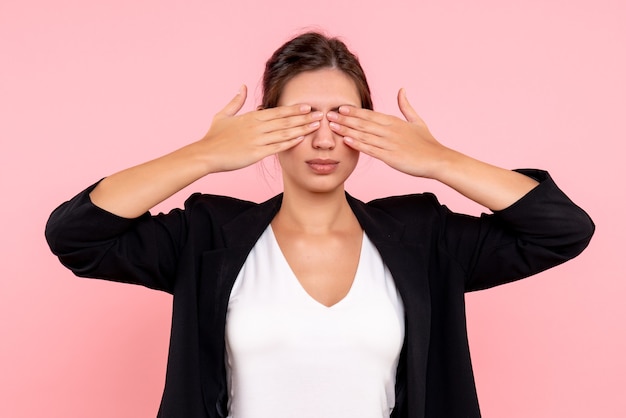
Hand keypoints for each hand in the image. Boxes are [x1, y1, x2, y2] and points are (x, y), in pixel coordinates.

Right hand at [201, 85, 322, 172]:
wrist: (206, 154)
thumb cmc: (214, 136)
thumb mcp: (223, 115)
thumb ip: (236, 101)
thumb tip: (242, 86)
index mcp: (251, 117)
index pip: (278, 111)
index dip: (294, 109)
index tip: (308, 106)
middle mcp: (257, 127)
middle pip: (286, 120)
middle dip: (304, 117)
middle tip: (321, 114)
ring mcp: (257, 140)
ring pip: (285, 133)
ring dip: (302, 128)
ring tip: (317, 126)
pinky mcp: (256, 153)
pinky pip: (277, 147)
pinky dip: (290, 143)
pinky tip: (301, 139)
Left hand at [326, 88, 447, 178]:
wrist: (437, 159)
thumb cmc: (427, 142)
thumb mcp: (417, 121)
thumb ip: (406, 106)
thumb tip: (401, 89)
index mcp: (394, 121)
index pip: (370, 114)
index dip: (354, 111)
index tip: (340, 107)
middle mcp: (390, 130)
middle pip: (363, 123)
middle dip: (345, 119)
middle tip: (328, 115)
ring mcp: (389, 143)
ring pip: (364, 135)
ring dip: (347, 130)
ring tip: (332, 127)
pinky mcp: (390, 157)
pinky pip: (370, 150)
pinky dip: (358, 145)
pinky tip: (346, 141)